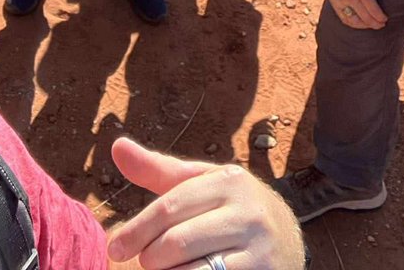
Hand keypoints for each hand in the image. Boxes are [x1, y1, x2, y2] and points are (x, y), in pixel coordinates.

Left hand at [107, 138, 305, 268]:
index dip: (136, 230)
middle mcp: (247, 212)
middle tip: (145, 262)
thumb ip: (159, 170)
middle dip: (151, 258)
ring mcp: (259, 250)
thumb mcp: (201, 183)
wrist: (288, 239)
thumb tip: (117, 145)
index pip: (169, 207)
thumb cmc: (229, 208)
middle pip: (177, 243)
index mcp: (228, 181)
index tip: (114, 249)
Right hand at [326, 0, 386, 29]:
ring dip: (364, 25)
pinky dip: (353, 24)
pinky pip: (344, 18)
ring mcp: (340, 1)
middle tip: (382, 25)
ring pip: (354, 21)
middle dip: (375, 24)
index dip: (380, 17)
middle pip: (365, 17)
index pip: (373, 9)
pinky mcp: (334, 3)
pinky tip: (359, 23)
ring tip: (371, 25)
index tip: (385, 19)